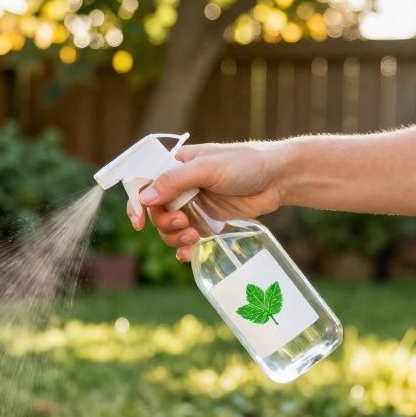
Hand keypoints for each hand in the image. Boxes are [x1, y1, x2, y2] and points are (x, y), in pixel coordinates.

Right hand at [127, 141, 290, 260]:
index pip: (145, 184)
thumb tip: (144, 198)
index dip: (137, 203)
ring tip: (194, 236)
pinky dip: (184, 247)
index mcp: (176, 165)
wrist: (278, 178)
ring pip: (169, 228)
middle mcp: (181, 185)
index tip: (139, 223)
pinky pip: (187, 238)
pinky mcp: (207, 221)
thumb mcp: (207, 168)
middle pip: (156, 211)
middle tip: (183, 223)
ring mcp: (194, 204)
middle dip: (164, 223)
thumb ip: (174, 181)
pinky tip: (189, 252)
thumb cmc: (245, 164)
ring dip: (175, 236)